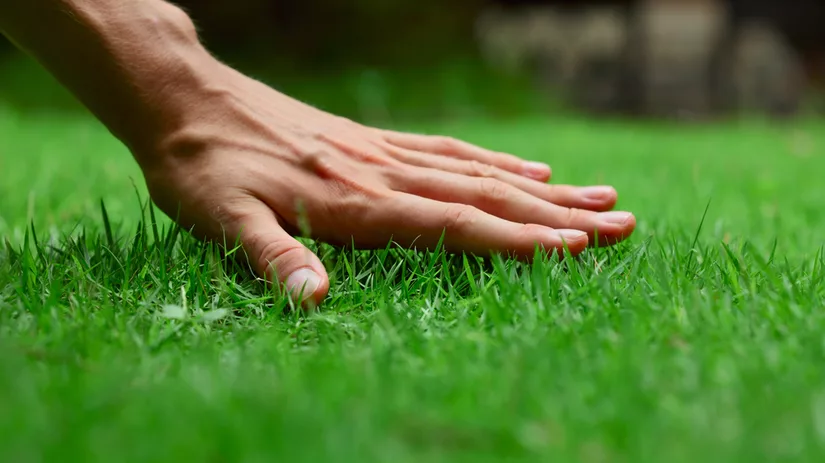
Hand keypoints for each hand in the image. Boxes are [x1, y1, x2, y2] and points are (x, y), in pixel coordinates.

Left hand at [139, 63, 635, 305]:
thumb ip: (273, 259)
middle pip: (486, 196)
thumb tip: (315, 301)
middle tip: (624, 226)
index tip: (579, 250)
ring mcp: (383, 152)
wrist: (185, 99)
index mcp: (356, 201)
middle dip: (557, 217)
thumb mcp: (221, 221)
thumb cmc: (201, 168)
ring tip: (600, 197)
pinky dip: (495, 163)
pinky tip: (526, 171)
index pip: (454, 223)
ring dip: (543, 190)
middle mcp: (383, 172)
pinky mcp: (373, 141)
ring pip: (479, 171)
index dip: (517, 239)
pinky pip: (448, 150)